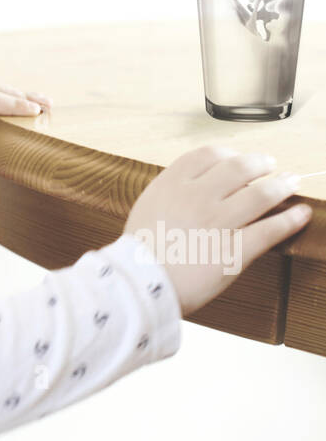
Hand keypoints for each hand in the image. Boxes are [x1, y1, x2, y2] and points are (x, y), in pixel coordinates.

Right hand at [123, 144, 312, 315]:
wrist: (139, 285)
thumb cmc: (140, 252)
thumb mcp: (147, 206)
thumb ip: (172, 191)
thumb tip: (194, 184)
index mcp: (173, 184)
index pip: (208, 155)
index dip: (229, 154)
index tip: (238, 158)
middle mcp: (198, 197)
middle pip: (239, 167)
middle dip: (260, 163)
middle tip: (270, 165)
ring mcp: (218, 222)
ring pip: (261, 194)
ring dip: (282, 184)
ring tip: (292, 181)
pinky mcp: (234, 250)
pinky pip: (270, 230)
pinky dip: (290, 219)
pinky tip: (301, 213)